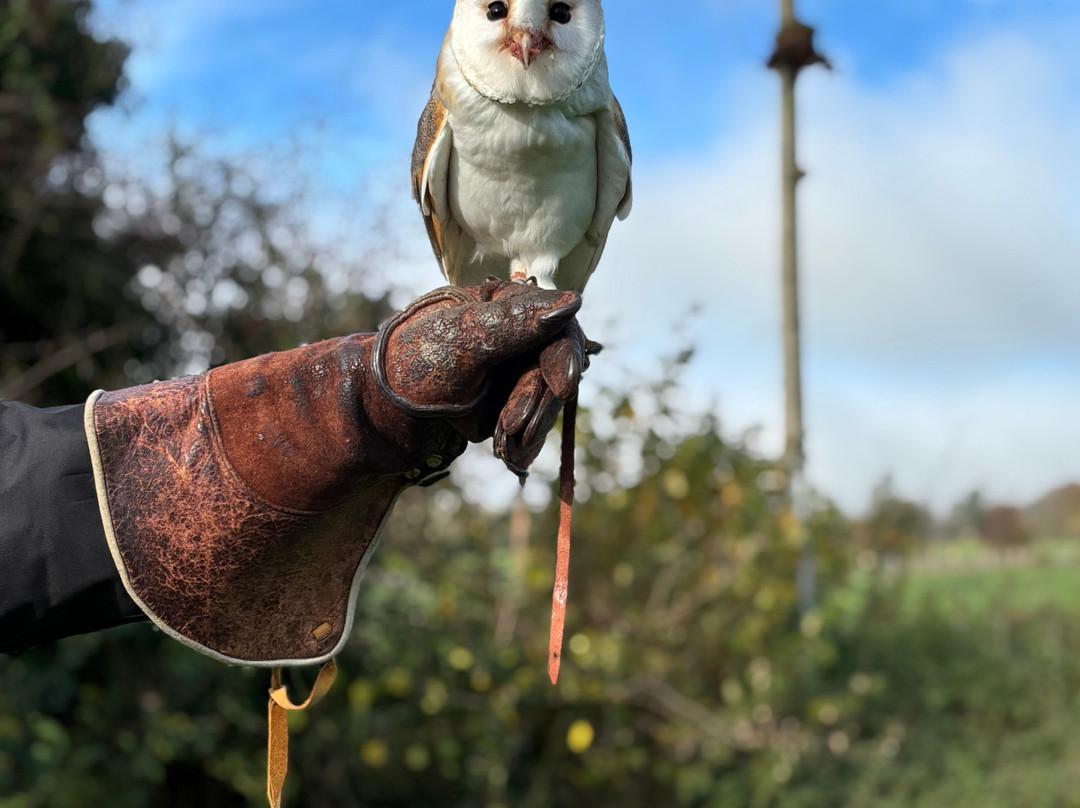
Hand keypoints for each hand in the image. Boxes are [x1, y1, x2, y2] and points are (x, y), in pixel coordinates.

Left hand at [374, 279, 598, 476]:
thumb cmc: (411, 365)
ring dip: (531, 425)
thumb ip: (516, 323)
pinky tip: (513, 458)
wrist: (377, 415)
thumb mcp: (463, 339)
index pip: (553, 326)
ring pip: (546, 400)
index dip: (564, 355)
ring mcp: (513, 373)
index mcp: (503, 306)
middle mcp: (514, 337)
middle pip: (554, 367)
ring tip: (506, 447)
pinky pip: (532, 423)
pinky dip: (525, 441)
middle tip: (515, 428)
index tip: (565, 384)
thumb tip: (573, 303)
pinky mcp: (508, 404)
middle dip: (540, 400)